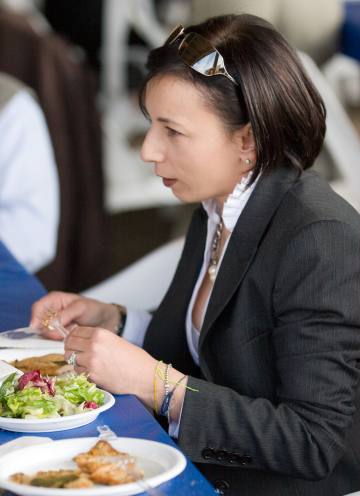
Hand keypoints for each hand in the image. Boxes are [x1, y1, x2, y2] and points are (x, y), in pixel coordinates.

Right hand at [30, 292, 118, 339]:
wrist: (105, 320)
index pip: (38, 307)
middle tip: (59, 334)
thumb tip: (52, 324)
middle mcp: (52, 311)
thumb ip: (66, 315)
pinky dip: (60, 339)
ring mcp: (55, 323)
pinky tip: (71, 334)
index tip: (37, 328)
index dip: (35, 317)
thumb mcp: (80, 308)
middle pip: (39, 322)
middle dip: (47, 329)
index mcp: (55, 299)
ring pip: (45, 332)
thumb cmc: (94, 309)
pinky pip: (53, 338)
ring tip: (71, 331)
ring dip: (55, 334)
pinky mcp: (59, 333)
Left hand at [64, 326, 186, 417]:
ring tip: (87, 363)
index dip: (73, 336)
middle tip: (76, 353)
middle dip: (71, 348)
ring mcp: (91, 361)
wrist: (145, 377)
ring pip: (70, 358)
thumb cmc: (135, 359)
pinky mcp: (91, 376)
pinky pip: (77, 372)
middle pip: (69, 344)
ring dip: (76, 361)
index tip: (74, 341)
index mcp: (100, 333)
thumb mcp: (115, 341)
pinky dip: (81, 372)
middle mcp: (93, 345)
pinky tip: (92, 372)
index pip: (75, 331)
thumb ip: (98, 339)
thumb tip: (80, 341)